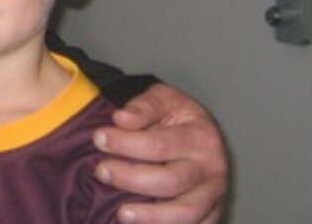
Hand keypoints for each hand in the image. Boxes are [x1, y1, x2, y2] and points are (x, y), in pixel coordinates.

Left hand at [93, 84, 228, 223]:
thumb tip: (121, 119)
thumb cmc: (175, 118)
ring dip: (151, 216)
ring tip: (120, 213)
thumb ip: (143, 107)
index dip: (126, 143)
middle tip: (101, 171)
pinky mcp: (209, 217)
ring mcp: (213, 197)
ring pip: (184, 214)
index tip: (99, 138)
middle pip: (170, 181)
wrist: (197, 136)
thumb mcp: (162, 100)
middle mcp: (212, 169)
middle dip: (131, 178)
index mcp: (202, 137)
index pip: (160, 144)